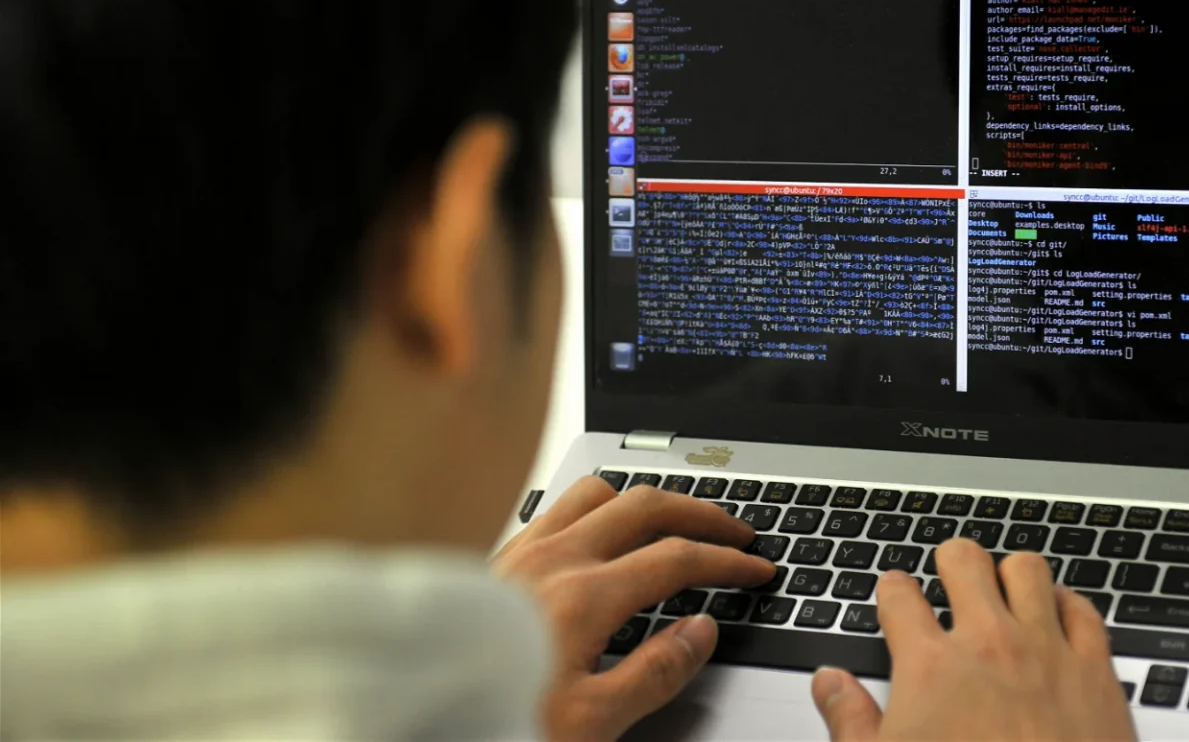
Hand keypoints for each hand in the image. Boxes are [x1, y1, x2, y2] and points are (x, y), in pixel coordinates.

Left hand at [494, 477, 775, 741]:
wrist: (408, 716)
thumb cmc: (494, 720)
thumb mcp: (590, 721)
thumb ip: (654, 672)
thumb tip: (702, 631)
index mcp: (582, 597)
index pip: (676, 559)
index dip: (727, 562)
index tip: (756, 570)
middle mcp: (552, 559)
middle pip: (645, 506)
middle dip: (701, 514)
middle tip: (735, 533)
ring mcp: (521, 553)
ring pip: (598, 493)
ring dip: (647, 500)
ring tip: (675, 521)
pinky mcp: (498, 559)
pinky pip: (557, 508)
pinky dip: (598, 509)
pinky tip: (603, 535)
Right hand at [812, 541, 1136, 741]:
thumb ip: (850, 722)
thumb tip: (829, 684)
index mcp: (930, 667)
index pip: (900, 597)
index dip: (892, 590)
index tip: (895, 593)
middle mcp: (988, 644)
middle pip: (964, 561)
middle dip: (951, 561)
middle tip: (950, 573)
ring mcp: (1047, 652)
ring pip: (1027, 569)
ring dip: (1011, 573)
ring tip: (1004, 586)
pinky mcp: (1096, 673)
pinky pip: (1084, 611)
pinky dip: (1068, 604)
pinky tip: (1058, 614)